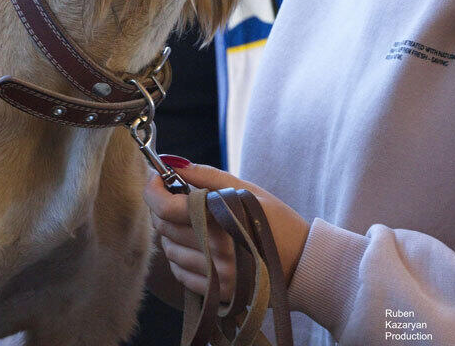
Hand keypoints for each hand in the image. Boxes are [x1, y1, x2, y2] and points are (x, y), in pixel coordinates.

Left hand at [143, 162, 310, 302]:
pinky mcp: (215, 291)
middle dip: (163, 207)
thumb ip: (207, 176)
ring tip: (195, 221)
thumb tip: (173, 163)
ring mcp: (214, 275)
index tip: (157, 178)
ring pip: (168, 250)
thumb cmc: (275, 220)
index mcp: (222, 219)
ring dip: (173, 232)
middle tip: (177, 195)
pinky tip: (200, 244)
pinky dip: (182, 255)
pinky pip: (180, 272)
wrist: (301, 262)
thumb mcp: (246, 189)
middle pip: (163, 228)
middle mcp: (215, 251)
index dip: (153, 190)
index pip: (166, 208)